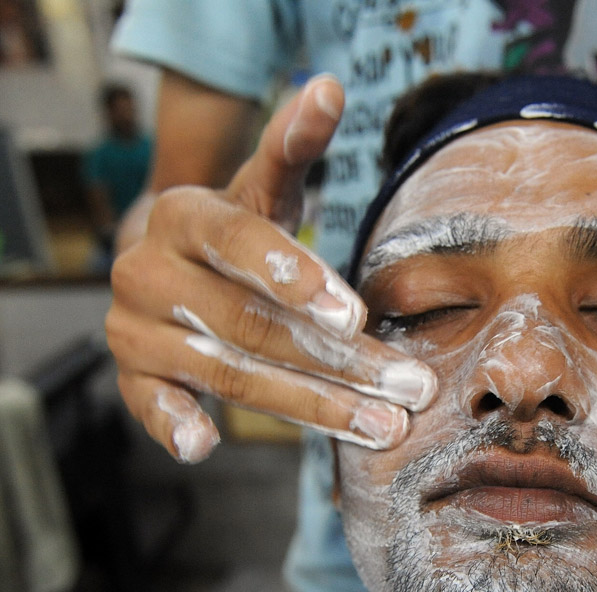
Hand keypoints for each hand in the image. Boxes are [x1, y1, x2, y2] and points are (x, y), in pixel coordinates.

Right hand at [106, 75, 436, 462]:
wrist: (163, 264)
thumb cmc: (233, 232)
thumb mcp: (264, 187)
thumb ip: (295, 146)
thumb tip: (330, 87)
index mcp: (182, 217)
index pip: (239, 243)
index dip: (296, 276)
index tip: (355, 316)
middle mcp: (147, 272)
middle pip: (251, 323)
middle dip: (338, 361)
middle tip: (407, 387)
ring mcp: (135, 329)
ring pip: (229, 373)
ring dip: (310, 406)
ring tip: (382, 425)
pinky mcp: (133, 377)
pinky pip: (150, 407)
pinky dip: (174, 426)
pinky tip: (205, 446)